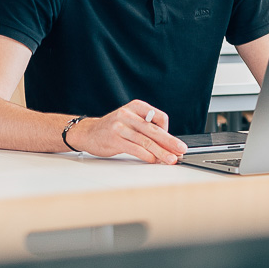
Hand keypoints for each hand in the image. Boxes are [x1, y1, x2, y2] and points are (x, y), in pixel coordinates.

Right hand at [66, 100, 188, 164]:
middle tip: (181, 150)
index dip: (168, 131)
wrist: (88, 133)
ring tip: (170, 159)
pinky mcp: (114, 139)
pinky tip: (154, 160)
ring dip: (161, 152)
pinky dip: (147, 156)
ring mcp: (120, 126)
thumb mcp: (130, 120)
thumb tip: (168, 144)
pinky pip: (135, 148)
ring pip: (146, 141)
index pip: (160, 117)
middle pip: (154, 130)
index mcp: (136, 106)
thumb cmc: (112, 128)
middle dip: (170, 142)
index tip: (172, 142)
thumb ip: (146, 129)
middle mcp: (128, 114)